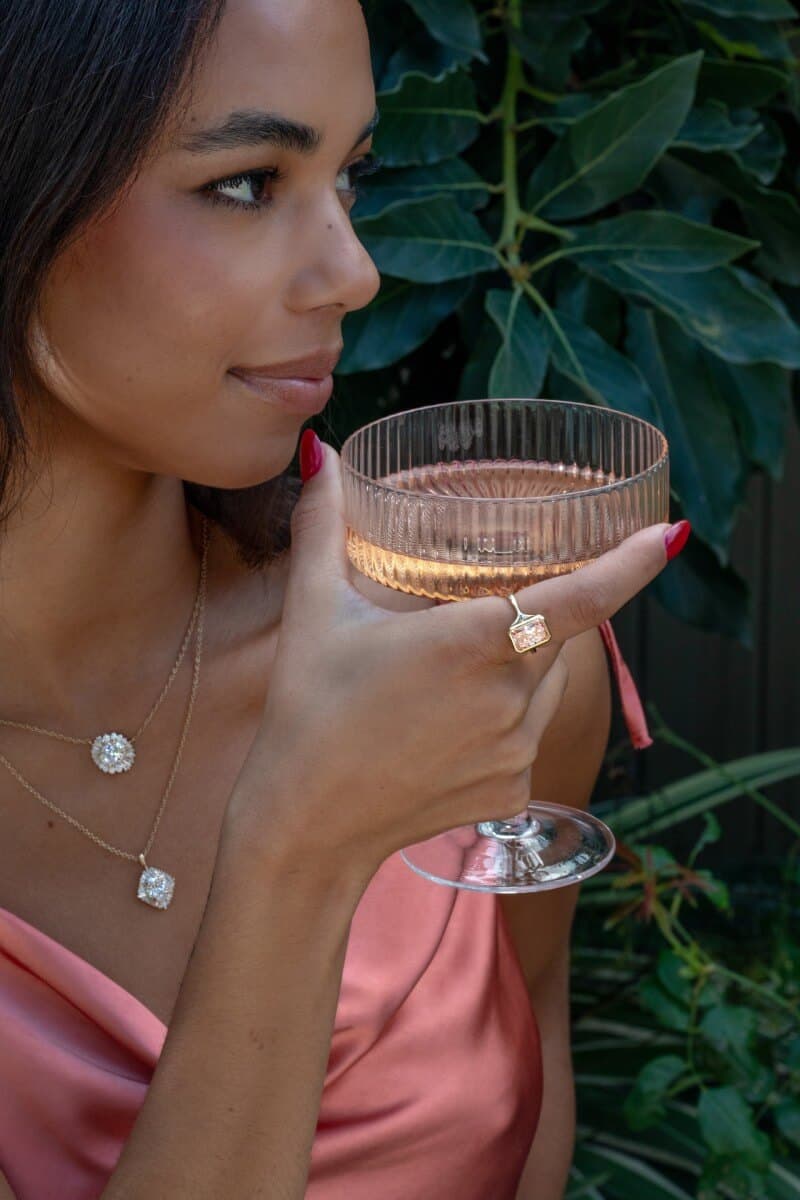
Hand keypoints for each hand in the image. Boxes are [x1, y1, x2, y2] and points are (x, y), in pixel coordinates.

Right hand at [227, 439, 675, 879]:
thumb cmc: (309, 710)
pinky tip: (444, 732)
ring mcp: (518, 752)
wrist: (307, 824)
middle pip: (554, 637)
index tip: (669, 534)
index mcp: (473, 642)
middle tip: (460, 627)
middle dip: (527, 619)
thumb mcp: (313, 609)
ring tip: (442, 683)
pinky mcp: (514, 793)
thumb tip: (319, 452)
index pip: (579, 596)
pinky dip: (505, 722)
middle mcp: (510, 698)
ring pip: (546, 688)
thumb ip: (323, 525)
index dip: (632, 563)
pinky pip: (530, 737)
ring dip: (519, 670)